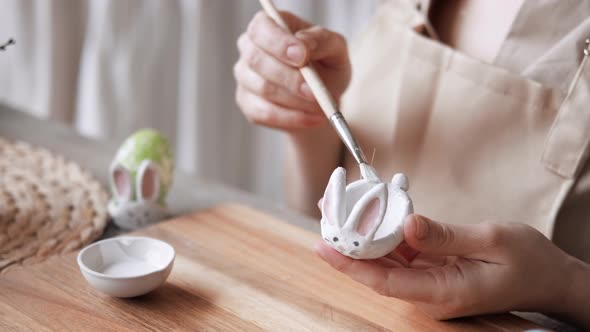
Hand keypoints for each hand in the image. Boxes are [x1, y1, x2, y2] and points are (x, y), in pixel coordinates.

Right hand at [234, 11, 350, 130]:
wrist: (322, 98)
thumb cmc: (327, 66)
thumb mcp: (335, 49)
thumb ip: (321, 41)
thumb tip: (303, 44)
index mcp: (269, 26)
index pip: (261, 28)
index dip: (279, 42)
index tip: (302, 57)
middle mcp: (250, 48)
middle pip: (257, 60)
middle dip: (289, 78)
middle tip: (314, 92)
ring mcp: (245, 77)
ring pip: (263, 89)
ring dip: (295, 101)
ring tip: (321, 106)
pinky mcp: (248, 104)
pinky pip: (264, 113)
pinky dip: (292, 118)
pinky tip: (313, 119)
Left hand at [315, 214, 589, 326]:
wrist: (549, 278)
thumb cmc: (528, 262)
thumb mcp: (492, 241)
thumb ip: (447, 235)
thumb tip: (407, 223)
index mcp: (443, 292)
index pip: (385, 282)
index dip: (350, 264)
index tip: (325, 245)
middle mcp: (430, 292)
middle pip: (378, 271)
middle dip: (348, 245)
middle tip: (325, 215)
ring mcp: (430, 283)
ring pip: (385, 262)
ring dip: (362, 238)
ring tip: (337, 211)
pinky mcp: (433, 270)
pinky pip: (401, 254)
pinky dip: (384, 235)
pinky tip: (369, 215)